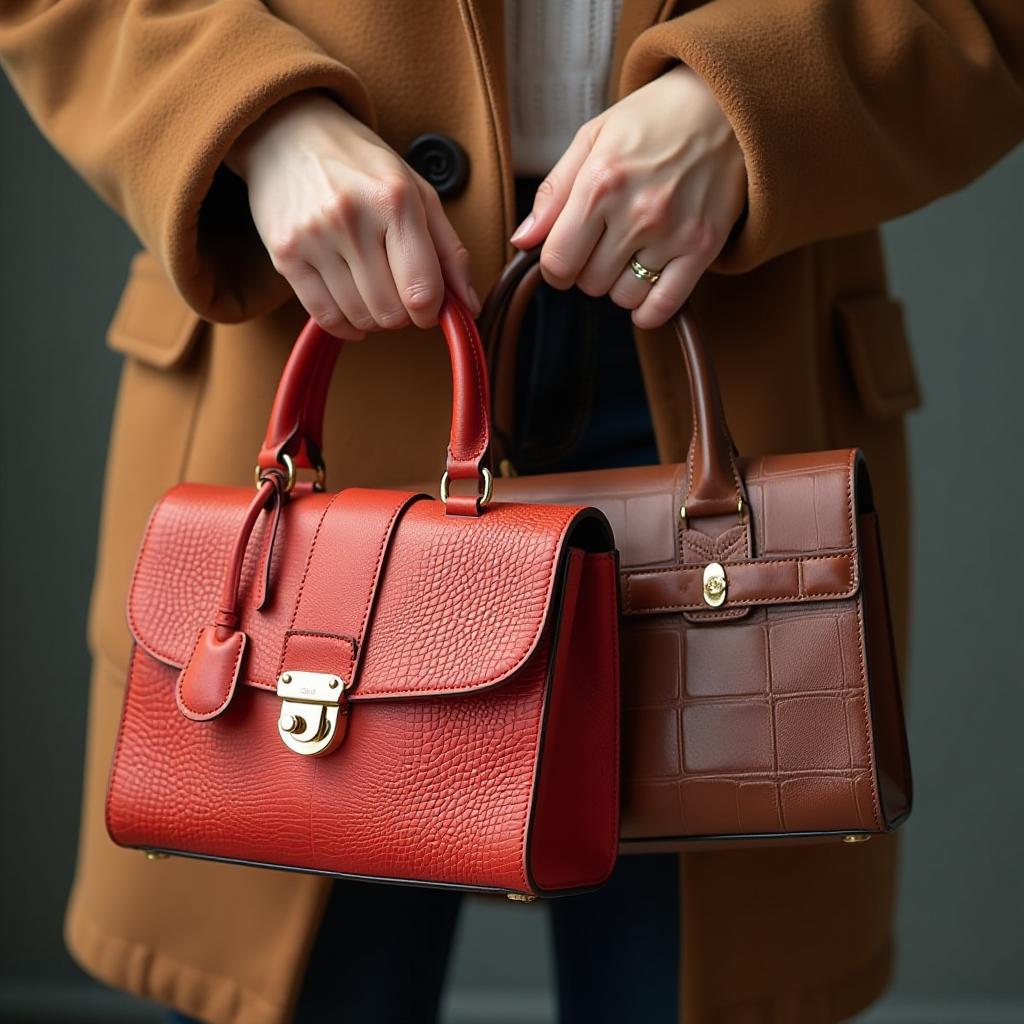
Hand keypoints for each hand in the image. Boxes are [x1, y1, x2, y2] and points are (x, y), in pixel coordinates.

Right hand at [227, 91, 478, 338]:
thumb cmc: (363, 166)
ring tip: (373, 291)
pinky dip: (345, 324)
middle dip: (403, 314)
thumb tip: (469, 307)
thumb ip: (450, 251)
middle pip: (390, 313)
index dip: (431, 312)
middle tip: (398, 292)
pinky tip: (352, 307)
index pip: (421, 291)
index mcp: (395, 200)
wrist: (290, 132)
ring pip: (359, 318)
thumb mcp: (418, 193)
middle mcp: (352, 217)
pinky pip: (324, 316)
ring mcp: (313, 237)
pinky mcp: (285, 254)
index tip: (429, 305)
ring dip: (373, 318)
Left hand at [509, 65, 746, 329]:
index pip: (558, 261)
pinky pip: (663, 305)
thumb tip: (522, 242)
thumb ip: (553, 192)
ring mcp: (673, 232)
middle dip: (589, 269)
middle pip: (589, 283)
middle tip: (605, 242)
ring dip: (619, 284)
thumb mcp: (593, 138)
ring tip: (632, 251)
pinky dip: (648, 309)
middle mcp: (637, 211)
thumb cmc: (654, 119)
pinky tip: (646, 287)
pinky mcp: (703, 247)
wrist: (726, 106)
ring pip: (623, 297)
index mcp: (601, 182)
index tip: (565, 256)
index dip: (554, 266)